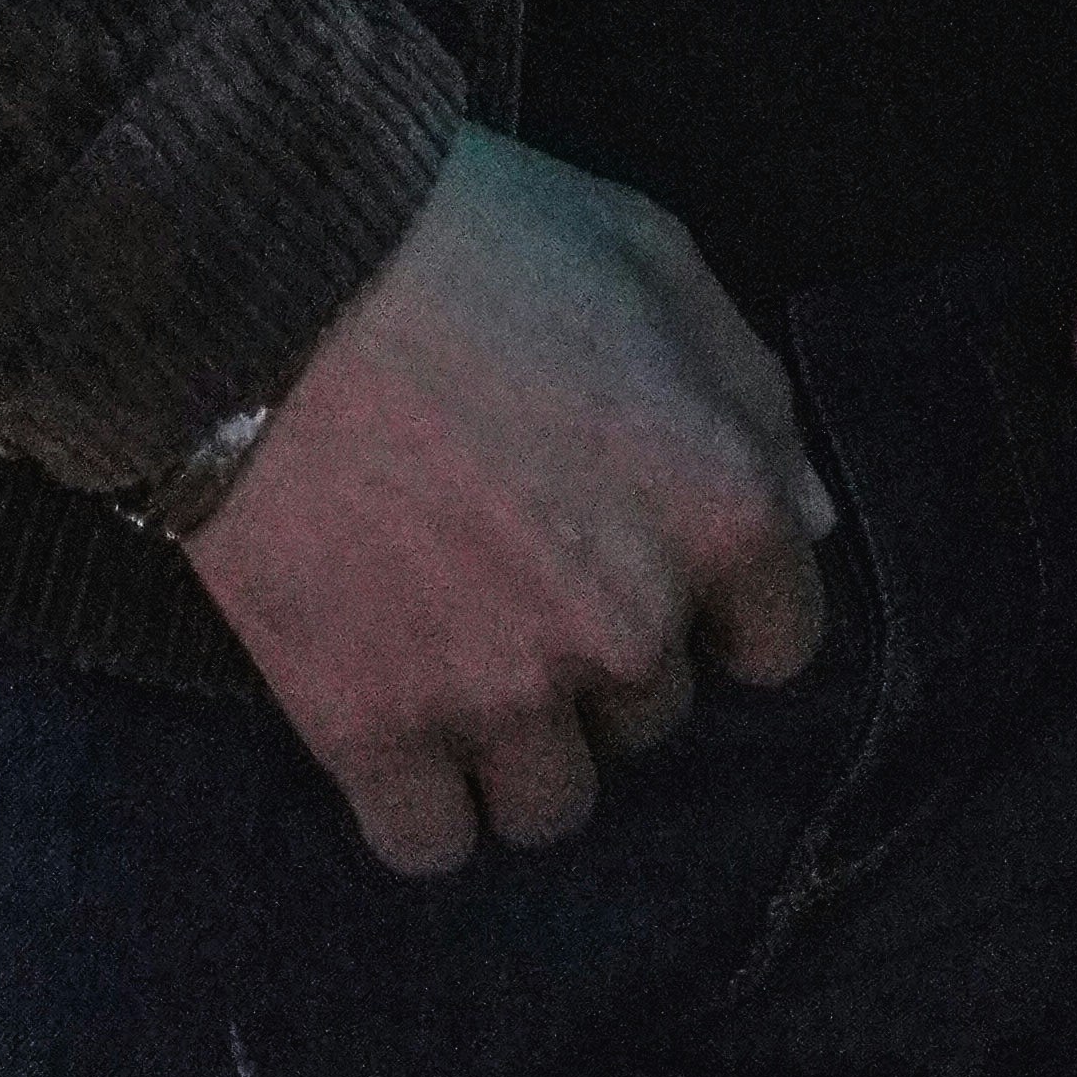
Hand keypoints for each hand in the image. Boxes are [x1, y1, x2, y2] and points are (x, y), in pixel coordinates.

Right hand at [180, 124, 834, 877]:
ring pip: (552, 802)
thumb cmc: (473, 233)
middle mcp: (629, 622)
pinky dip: (417, 802)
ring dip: (516, 746)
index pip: (778, 641)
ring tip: (451, 652)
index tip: (650, 563)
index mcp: (719, 505)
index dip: (718, 604)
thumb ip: (747, 394)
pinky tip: (391, 723)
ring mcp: (500, 688)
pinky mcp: (373, 728)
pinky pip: (431, 843)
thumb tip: (807, 521)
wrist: (269, 263)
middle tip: (514, 566)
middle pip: (651, 715)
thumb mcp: (650, 257)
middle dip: (598, 652)